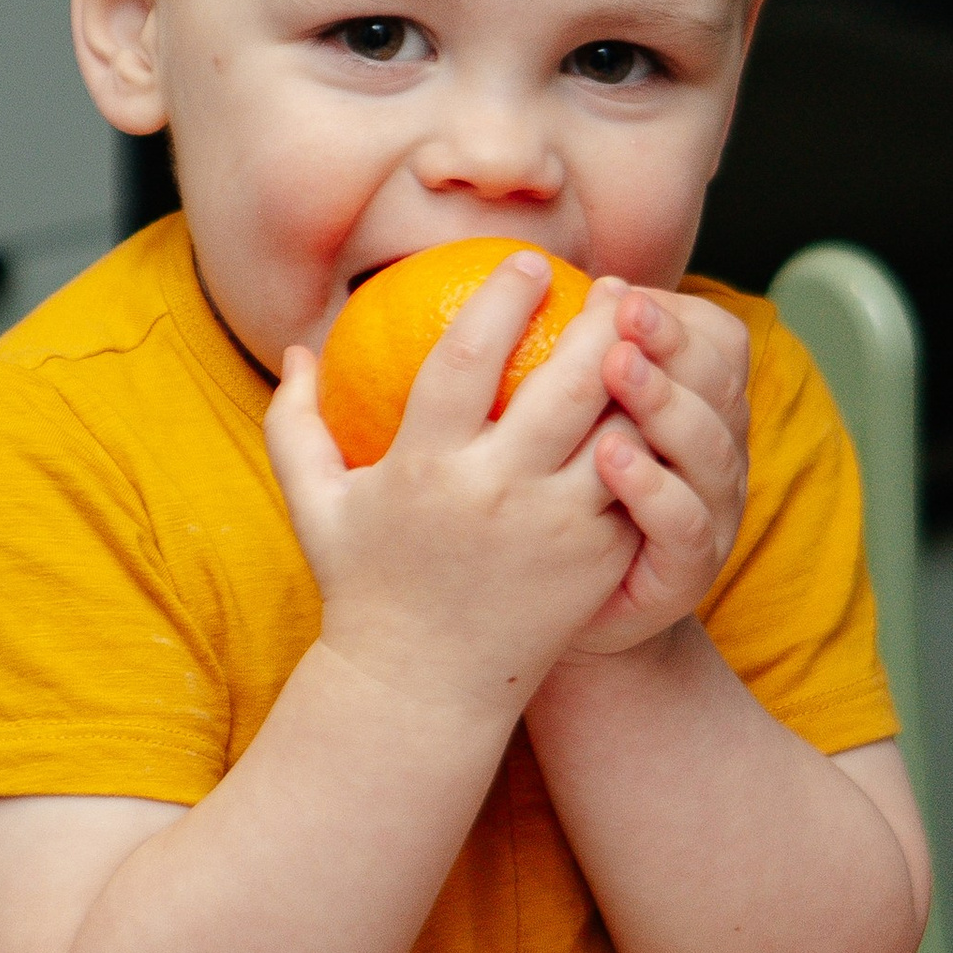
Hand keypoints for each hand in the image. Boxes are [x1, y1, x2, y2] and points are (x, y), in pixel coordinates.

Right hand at [267, 255, 639, 718]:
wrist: (422, 689)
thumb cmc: (364, 586)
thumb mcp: (315, 506)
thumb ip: (295, 423)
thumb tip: (299, 347)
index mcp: (424, 468)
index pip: (467, 358)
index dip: (504, 298)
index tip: (529, 264)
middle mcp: (496, 494)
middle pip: (569, 383)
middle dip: (600, 320)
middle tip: (611, 285)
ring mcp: (556, 531)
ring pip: (619, 430)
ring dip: (639, 374)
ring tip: (645, 335)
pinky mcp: (597, 560)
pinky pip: (638, 484)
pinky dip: (652, 439)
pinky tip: (657, 404)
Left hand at [560, 287, 750, 658]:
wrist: (562, 619)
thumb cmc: (547, 509)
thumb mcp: (558, 428)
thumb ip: (556, 364)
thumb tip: (497, 272)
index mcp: (691, 407)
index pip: (714, 340)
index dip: (674, 314)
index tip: (614, 290)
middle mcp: (713, 453)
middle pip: (717, 383)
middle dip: (673, 342)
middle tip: (621, 313)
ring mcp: (710, 513)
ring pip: (710, 447)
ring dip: (665, 401)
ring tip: (616, 367)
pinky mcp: (688, 569)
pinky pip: (684, 523)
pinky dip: (654, 487)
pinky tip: (611, 457)